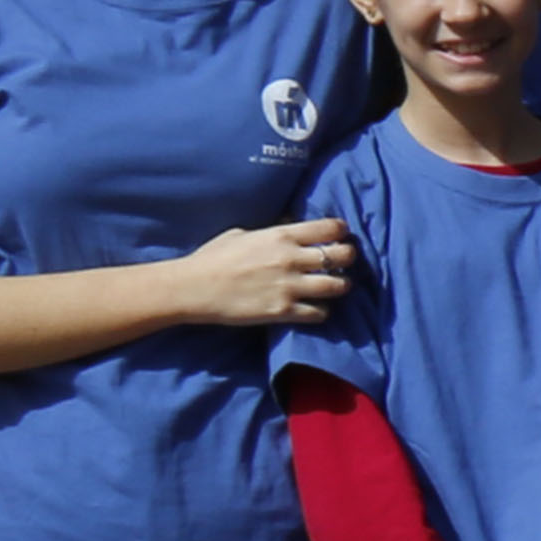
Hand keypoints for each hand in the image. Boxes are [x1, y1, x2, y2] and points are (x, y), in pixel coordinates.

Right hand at [180, 217, 358, 330]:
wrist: (193, 288)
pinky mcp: (284, 311)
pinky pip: (320, 312)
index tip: (339, 235)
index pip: (329, 228)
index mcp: (280, 235)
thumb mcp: (243, 234)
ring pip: (338, 286)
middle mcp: (290, 259)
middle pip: (341, 256)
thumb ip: (272, 233)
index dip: (340, 231)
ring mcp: (290, 286)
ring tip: (335, 285)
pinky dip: (322, 310)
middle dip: (347, 257)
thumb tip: (293, 228)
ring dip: (341, 285)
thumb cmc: (213, 257)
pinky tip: (315, 307)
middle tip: (343, 261)